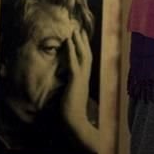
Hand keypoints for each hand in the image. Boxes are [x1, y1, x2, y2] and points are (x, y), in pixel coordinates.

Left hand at [61, 26, 98, 152]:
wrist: (75, 123)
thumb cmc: (71, 114)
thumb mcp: (71, 98)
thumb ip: (70, 90)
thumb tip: (66, 87)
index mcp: (84, 81)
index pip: (86, 62)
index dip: (84, 50)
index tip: (81, 40)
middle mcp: (86, 77)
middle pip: (87, 55)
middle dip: (83, 42)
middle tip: (79, 30)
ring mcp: (82, 78)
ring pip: (83, 56)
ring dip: (79, 43)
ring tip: (74, 31)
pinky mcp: (76, 80)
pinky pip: (74, 62)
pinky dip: (71, 51)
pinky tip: (68, 42)